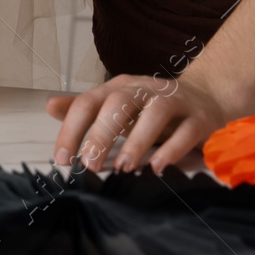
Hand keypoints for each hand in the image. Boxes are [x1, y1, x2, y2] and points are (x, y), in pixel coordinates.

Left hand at [45, 72, 231, 172]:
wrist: (204, 98)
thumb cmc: (150, 108)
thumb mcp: (116, 105)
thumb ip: (85, 108)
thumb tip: (50, 106)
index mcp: (120, 87)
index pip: (88, 102)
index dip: (72, 129)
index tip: (62, 159)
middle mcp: (145, 89)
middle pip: (118, 103)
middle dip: (101, 134)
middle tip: (90, 164)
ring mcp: (174, 101)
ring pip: (154, 113)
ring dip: (137, 141)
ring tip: (123, 167)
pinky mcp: (200, 118)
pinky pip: (186, 131)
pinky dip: (172, 150)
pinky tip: (158, 167)